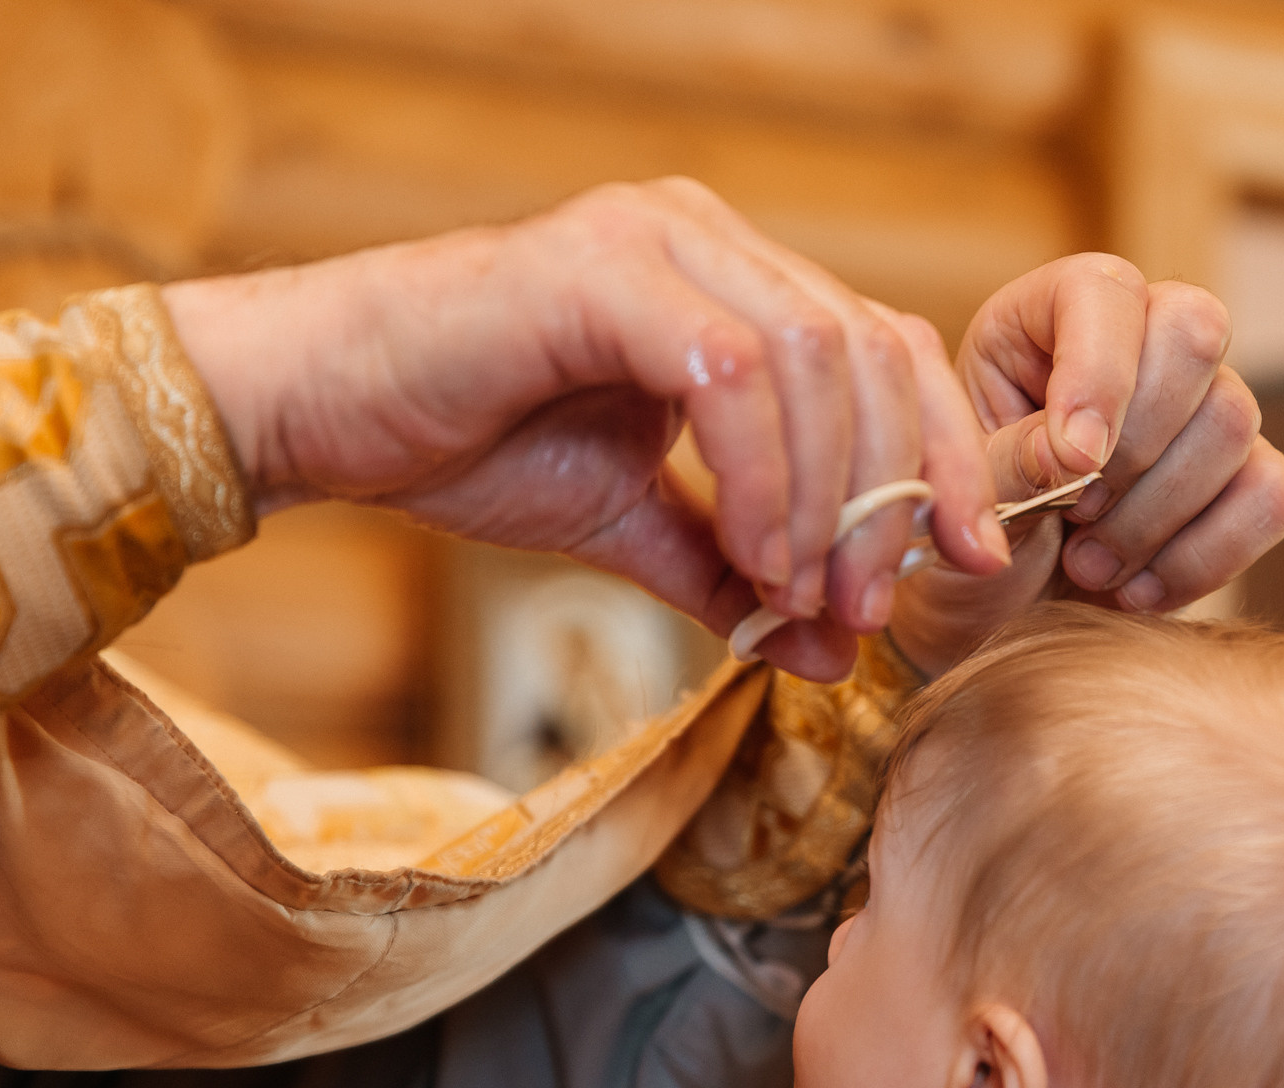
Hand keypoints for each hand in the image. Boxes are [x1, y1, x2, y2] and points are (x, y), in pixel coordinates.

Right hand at [161, 179, 1006, 681]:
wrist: (314, 412)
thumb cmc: (464, 445)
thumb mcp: (634, 527)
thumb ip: (737, 577)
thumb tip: (829, 652)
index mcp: (734, 282)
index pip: (888, 350)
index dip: (942, 457)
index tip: (968, 564)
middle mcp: (708, 238)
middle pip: (872, 351)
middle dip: (890, 493)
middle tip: (859, 608)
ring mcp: (655, 238)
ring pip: (816, 355)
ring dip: (828, 494)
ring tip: (797, 595)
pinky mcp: (598, 268)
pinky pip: (733, 370)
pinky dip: (765, 475)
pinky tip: (750, 556)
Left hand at [889, 254, 1283, 677]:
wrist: (997, 611)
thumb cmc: (968, 533)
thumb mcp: (957, 496)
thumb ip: (1004, 463)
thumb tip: (1077, 452)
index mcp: (1046, 316)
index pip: (1105, 291)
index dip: (1099, 372)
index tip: (1071, 462)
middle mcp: (1138, 340)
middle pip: (1194, 332)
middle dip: (1136, 447)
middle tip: (1076, 513)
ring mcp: (1200, 405)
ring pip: (1234, 420)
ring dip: (1155, 516)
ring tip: (1086, 565)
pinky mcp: (1243, 475)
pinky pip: (1270, 496)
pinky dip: (1202, 558)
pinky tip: (1137, 588)